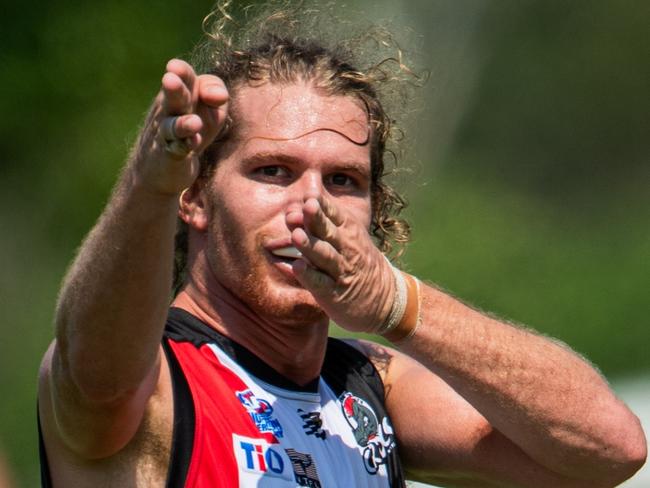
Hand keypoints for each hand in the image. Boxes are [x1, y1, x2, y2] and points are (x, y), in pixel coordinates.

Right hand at [131, 59, 228, 194]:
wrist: (160, 165)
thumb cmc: (192, 128)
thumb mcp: (210, 106)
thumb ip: (216, 91)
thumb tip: (221, 96)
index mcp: (181, 93)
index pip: (183, 77)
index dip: (181, 71)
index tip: (173, 66)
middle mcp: (169, 110)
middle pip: (174, 98)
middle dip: (174, 90)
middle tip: (169, 79)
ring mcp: (167, 134)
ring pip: (173, 127)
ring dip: (183, 125)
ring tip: (195, 123)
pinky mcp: (171, 155)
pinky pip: (177, 150)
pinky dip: (184, 147)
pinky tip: (193, 143)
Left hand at [288, 195, 394, 332]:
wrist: (385, 297)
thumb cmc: (358, 260)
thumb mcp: (348, 235)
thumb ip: (322, 222)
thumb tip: (292, 209)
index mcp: (349, 230)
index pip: (334, 213)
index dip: (321, 204)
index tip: (309, 196)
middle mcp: (346, 248)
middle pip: (328, 231)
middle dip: (316, 219)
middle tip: (306, 207)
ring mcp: (341, 271)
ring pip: (324, 255)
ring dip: (310, 245)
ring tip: (296, 235)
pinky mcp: (334, 293)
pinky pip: (320, 282)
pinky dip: (309, 275)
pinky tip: (297, 267)